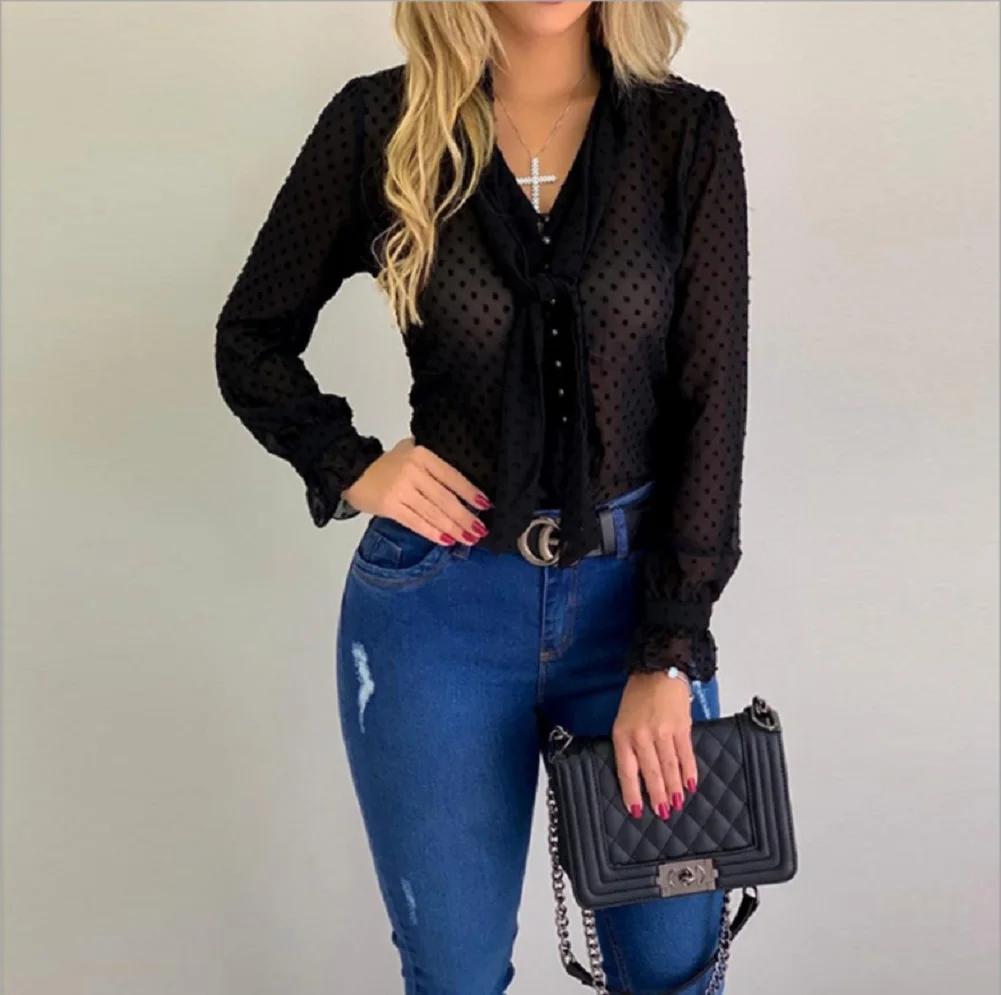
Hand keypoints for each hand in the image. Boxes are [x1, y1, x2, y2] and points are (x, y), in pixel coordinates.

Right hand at [343, 436, 491, 545]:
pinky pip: (416, 522)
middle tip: (479, 530)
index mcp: (423, 456)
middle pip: (445, 499)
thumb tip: (462, 486)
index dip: (470, 493)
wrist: (352, 471)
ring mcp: (401, 489)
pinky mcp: (390, 506)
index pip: (452, 476)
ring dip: (453, 528)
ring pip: (433, 513)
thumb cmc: (386, 465)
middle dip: (465, 517)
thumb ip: (433, 464)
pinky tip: (446, 540)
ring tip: (468, 539)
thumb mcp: (410, 452)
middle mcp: (413, 471)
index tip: (485, 505)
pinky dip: (433, 532)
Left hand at [611, 671, 697, 820]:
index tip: (636, 810)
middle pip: (650, 773)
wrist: (657, 669)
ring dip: (674, 788)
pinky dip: (689, 772)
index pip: (627, 771)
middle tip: (662, 812)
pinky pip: (685, 755)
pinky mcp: (681, 727)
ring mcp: (662, 732)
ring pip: (669, 767)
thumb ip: (629, 745)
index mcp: (623, 735)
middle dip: (657, 795)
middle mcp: (642, 735)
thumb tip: (638, 774)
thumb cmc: (638, 694)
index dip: (632, 793)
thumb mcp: (623, 720)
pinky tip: (690, 784)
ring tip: (676, 803)